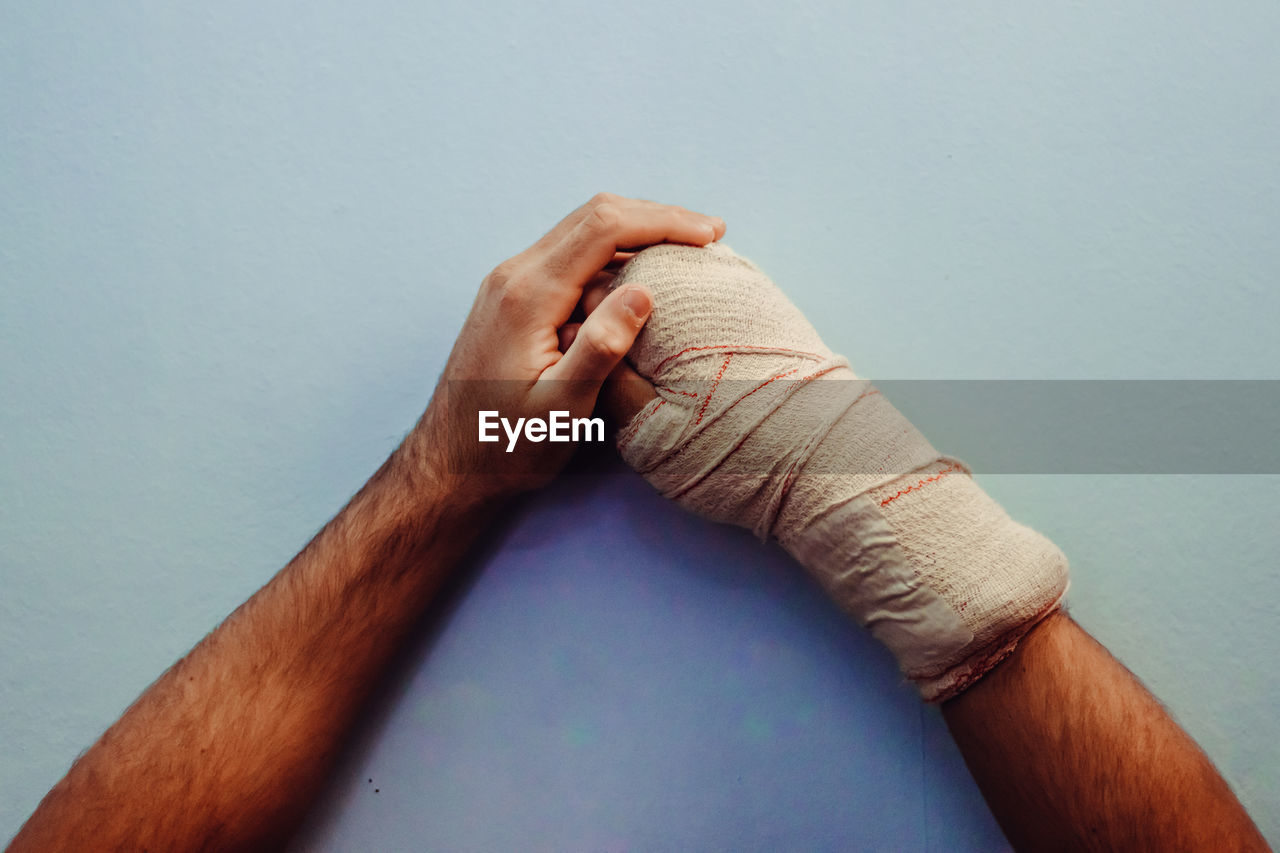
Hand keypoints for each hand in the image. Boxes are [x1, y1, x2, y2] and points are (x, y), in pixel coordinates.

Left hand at [413, 193, 724, 503]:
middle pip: (593, 215)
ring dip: (636, 230)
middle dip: (656, 217)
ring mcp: (509, 282)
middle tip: (710, 234)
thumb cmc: (505, 445)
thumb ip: (599, 349)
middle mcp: (514, 275)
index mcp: (528, 295)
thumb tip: (643, 292)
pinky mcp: (511, 296)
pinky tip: (642, 274)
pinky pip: (569, 253)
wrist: (450, 462)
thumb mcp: (560, 409)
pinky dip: (613, 251)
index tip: (709, 236)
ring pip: (581, 230)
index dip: (663, 223)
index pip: (604, 228)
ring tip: (686, 248)